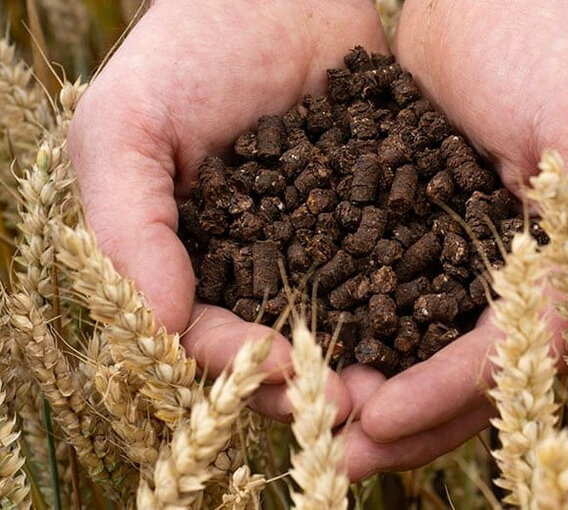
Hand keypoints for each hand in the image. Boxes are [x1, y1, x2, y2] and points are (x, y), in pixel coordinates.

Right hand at [68, 0, 387, 422]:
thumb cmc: (185, 50)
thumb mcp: (124, 128)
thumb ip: (125, 226)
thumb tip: (161, 327)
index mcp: (186, 263)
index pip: (208, 338)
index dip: (245, 365)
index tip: (292, 374)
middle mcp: (253, 268)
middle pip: (282, 349)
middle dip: (317, 382)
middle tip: (366, 405)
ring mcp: (317, 247)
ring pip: (343, 325)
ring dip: (372, 360)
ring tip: (409, 380)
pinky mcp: (374, 218)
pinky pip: (395, 270)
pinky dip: (414, 302)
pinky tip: (443, 324)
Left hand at [341, 0, 567, 479]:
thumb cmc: (554, 52)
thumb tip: (558, 350)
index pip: (509, 359)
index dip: (449, 395)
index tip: (380, 416)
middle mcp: (521, 279)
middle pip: (463, 375)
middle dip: (401, 417)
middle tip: (337, 451)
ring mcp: (469, 260)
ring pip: (420, 348)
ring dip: (369, 383)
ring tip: (310, 414)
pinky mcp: (423, 233)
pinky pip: (386, 297)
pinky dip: (351, 328)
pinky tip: (304, 347)